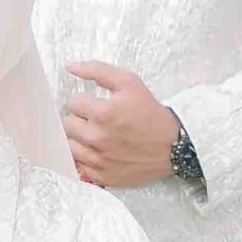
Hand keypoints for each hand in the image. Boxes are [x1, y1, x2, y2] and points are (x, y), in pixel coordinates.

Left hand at [63, 61, 177, 187]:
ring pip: (70, 145)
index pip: (73, 103)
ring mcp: (98, 159)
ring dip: (80, 139)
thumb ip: (97, 71)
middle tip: (97, 120)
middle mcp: (97, 138)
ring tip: (97, 135)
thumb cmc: (151, 114)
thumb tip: (70, 66)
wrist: (173, 146)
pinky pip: (79, 165)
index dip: (85, 101)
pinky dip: (87, 157)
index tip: (96, 105)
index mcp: (103, 113)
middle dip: (80, 119)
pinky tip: (100, 151)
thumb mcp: (129, 83)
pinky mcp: (102, 175)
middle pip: (68, 124)